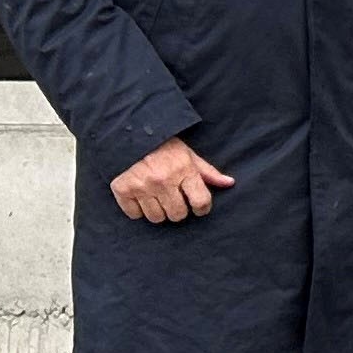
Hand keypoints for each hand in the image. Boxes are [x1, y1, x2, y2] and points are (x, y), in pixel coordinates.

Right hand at [111, 138, 233, 224]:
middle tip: (174, 199)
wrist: (128, 134)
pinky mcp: (122, 190)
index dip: (202, 208)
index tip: (198, 207)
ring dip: (158, 211)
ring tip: (157, 198)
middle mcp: (162, 180)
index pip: (201, 202)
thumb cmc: (163, 147)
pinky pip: (135, 215)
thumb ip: (207, 172)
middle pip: (178, 215)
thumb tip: (229, 183)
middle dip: (178, 210)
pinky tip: (140, 198)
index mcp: (183, 170)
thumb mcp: (188, 155)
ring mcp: (141, 186)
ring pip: (156, 218)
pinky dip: (138, 210)